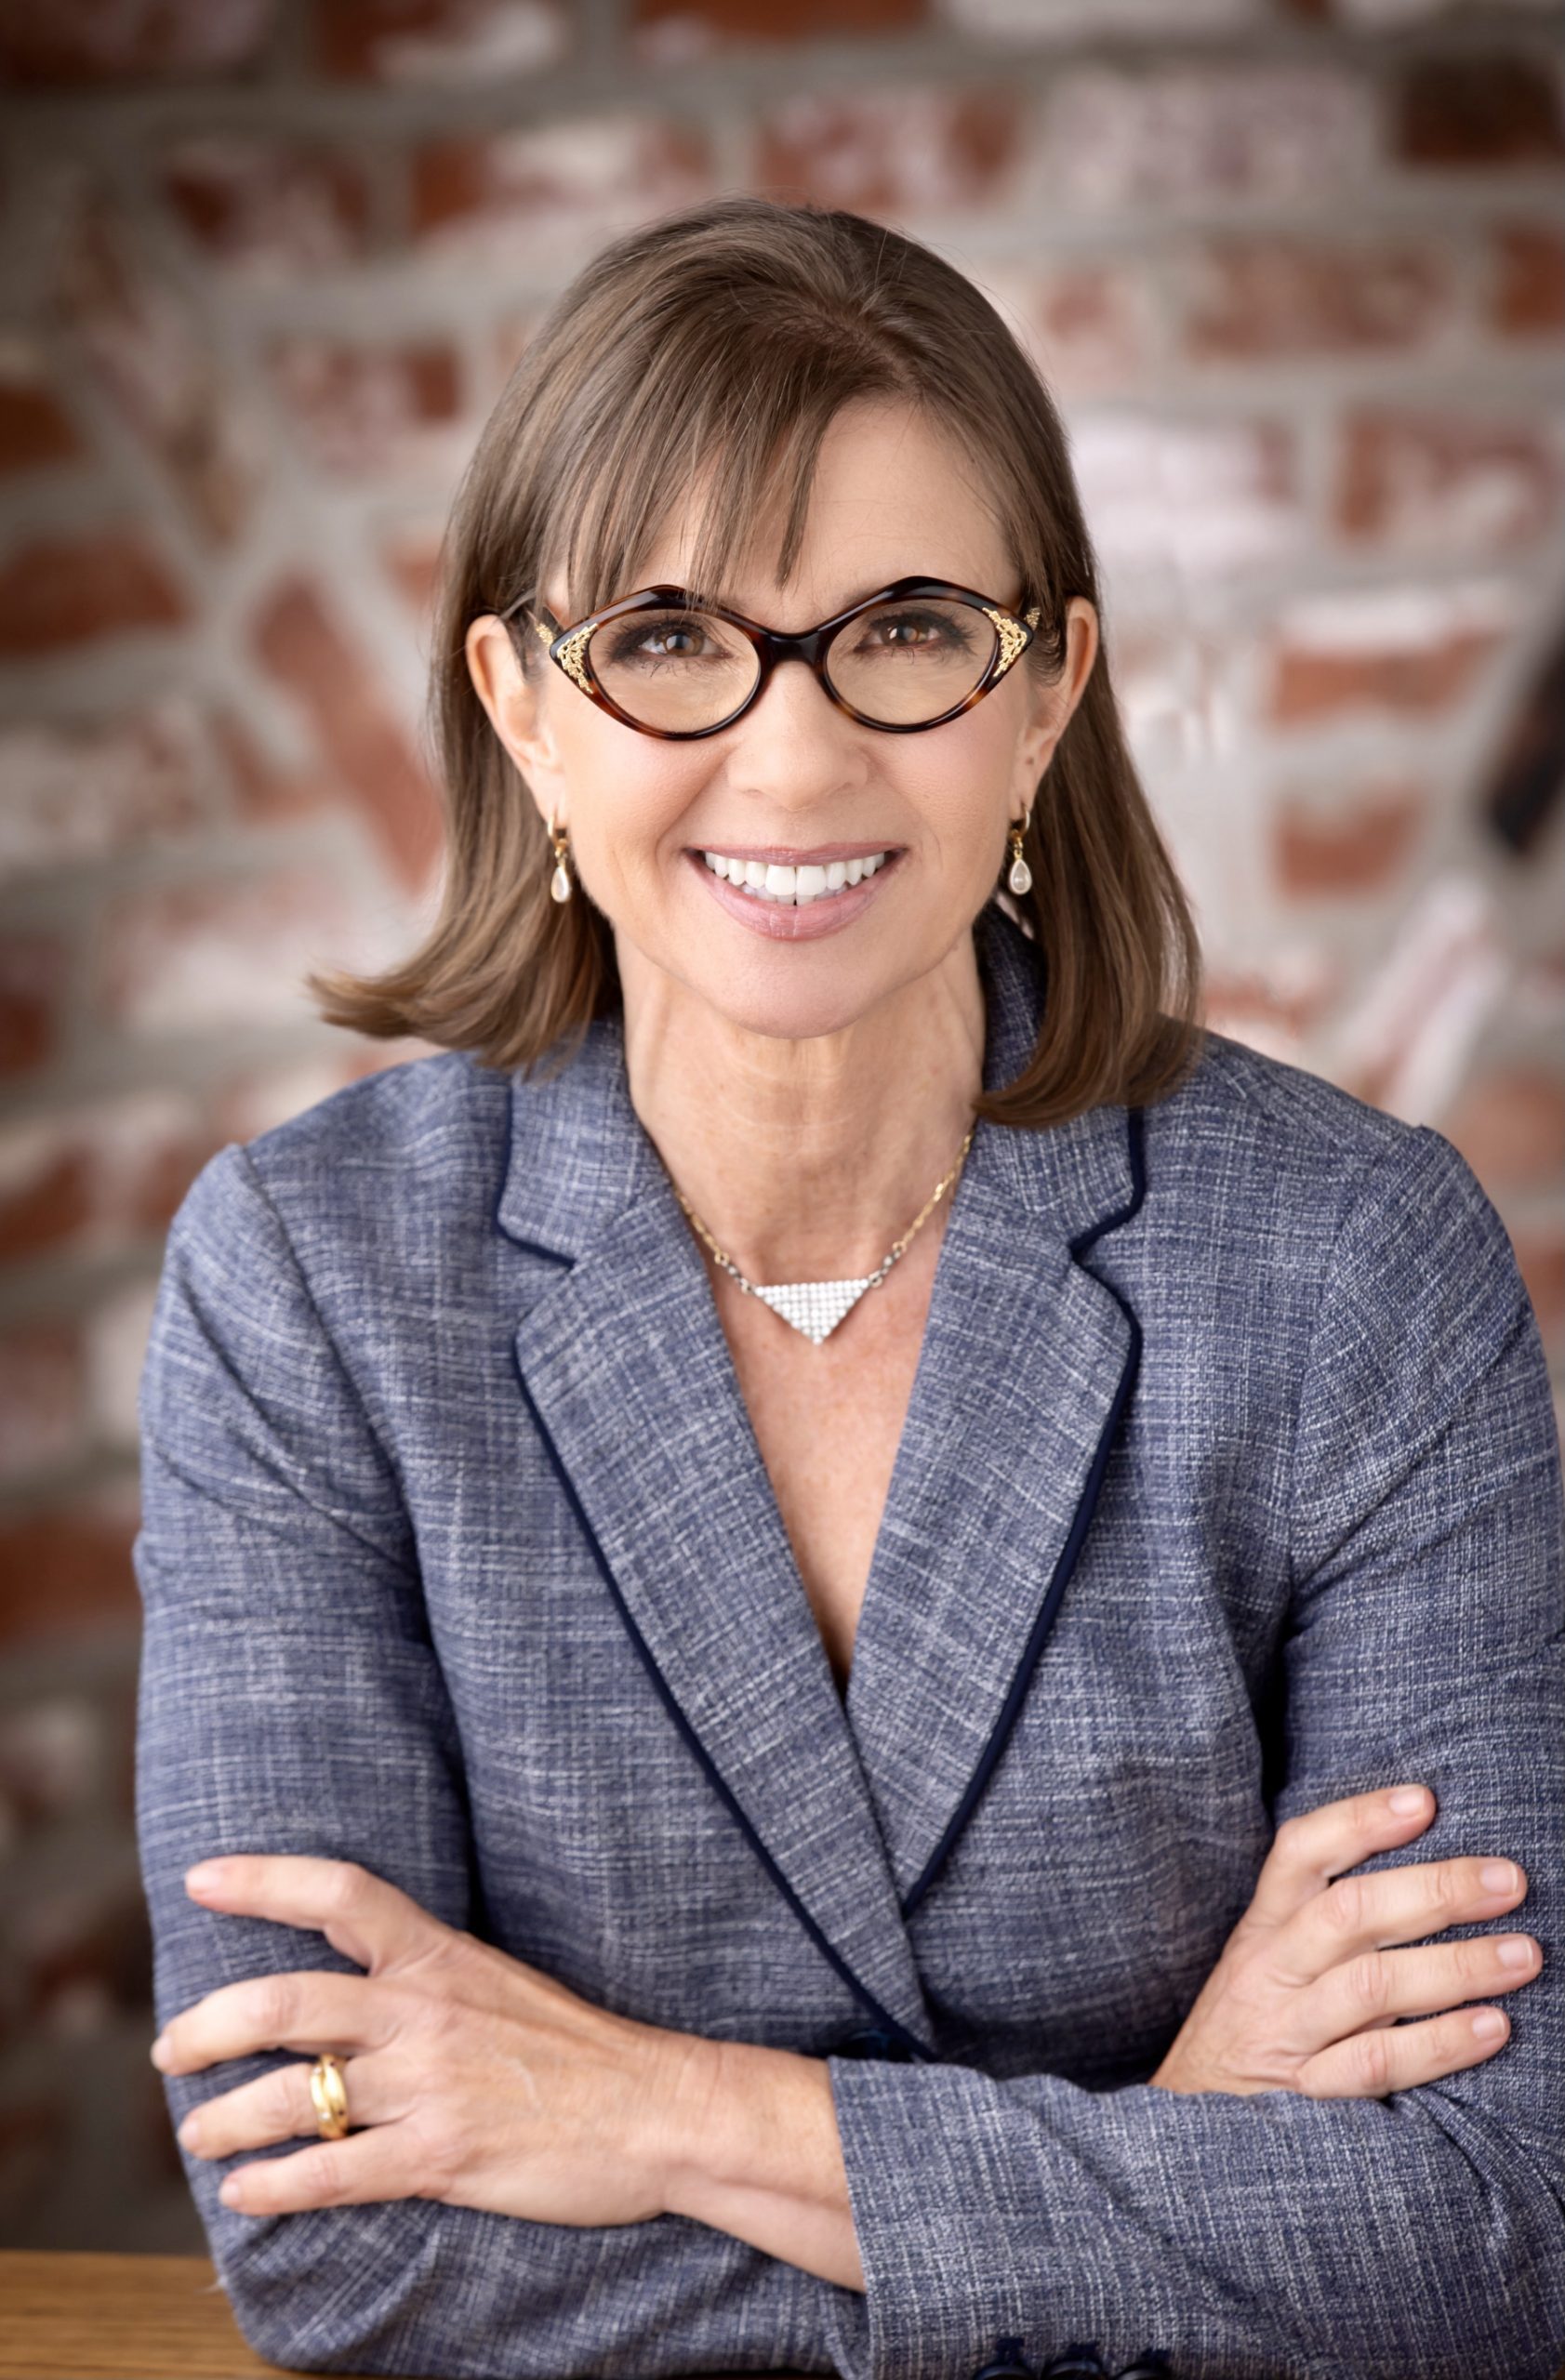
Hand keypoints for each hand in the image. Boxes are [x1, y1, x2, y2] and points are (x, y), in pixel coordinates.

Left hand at [152, 1854, 712, 2222]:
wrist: (660, 2110)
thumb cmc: (583, 2051)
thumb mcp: (501, 1984)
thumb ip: (428, 1983)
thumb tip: (355, 1995)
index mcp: (442, 1957)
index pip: (340, 1893)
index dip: (263, 1879)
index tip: (199, 1878)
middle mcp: (426, 2012)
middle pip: (285, 2002)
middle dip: (206, 2026)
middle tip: (170, 2047)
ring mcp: (432, 2087)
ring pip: (294, 2098)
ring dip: (222, 2118)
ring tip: (195, 2132)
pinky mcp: (443, 2160)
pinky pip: (334, 2175)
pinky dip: (273, 2187)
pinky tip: (245, 2194)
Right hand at [1148, 1785, 1541, 2097]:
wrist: (1180, 2121)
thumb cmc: (1249, 2026)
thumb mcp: (1262, 1961)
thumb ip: (1321, 1920)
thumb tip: (1426, 1874)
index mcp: (1262, 1928)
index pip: (1300, 1853)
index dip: (1359, 1821)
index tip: (1423, 1801)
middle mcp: (1271, 1971)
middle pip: (1349, 1915)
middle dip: (1436, 1892)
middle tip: (1509, 1881)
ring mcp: (1287, 2033)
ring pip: (1371, 1986)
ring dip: (1455, 1966)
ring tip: (1523, 1954)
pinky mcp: (1306, 2096)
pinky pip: (1377, 2064)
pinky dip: (1438, 2044)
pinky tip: (1492, 2028)